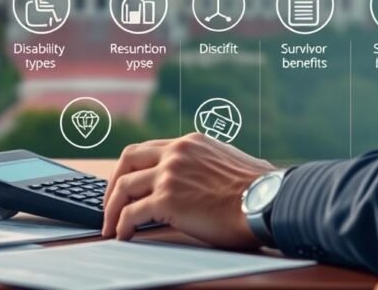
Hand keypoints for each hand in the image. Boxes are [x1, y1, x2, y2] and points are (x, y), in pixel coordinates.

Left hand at [102, 133, 275, 248]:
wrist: (268, 201)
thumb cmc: (260, 190)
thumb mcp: (231, 162)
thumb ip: (210, 165)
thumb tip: (211, 180)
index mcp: (190, 143)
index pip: (149, 149)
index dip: (132, 167)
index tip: (126, 183)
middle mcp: (176, 153)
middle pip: (127, 160)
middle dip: (113, 182)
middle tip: (109, 202)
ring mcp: (169, 174)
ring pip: (123, 186)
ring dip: (111, 208)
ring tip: (110, 225)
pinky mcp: (167, 199)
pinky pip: (132, 213)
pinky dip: (122, 225)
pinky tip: (123, 235)